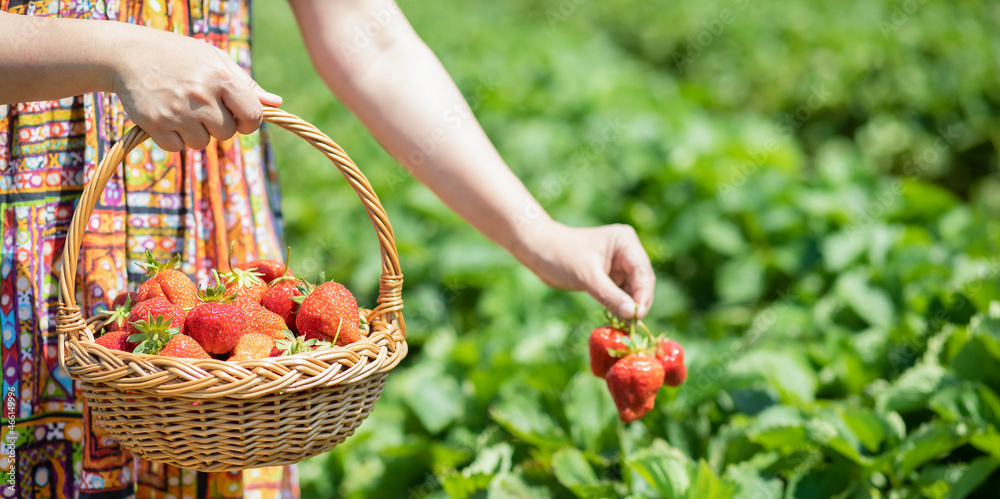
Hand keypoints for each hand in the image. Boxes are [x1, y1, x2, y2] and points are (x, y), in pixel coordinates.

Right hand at [111, 27, 281, 150]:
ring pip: (202, 143)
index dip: (250, 122)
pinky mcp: (154, 124)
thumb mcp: (214, 59)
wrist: (126, 54)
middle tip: (202, 108)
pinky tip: (166, 117)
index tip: (241, 119)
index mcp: (220, 77)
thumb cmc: (178, 56)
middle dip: (219, 126)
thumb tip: (275, 103)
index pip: (253, 116)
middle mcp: (200, 95)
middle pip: (227, 134)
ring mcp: (176, 111)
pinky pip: (177, 148)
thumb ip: (245, 84)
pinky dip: (173, 139)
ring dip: (195, 133)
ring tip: (182, 109)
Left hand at [518, 221, 654, 319]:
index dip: (643, 294)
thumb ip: (610, 295)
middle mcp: (627, 251)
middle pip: (642, 281)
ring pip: (634, 290)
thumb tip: (632, 314)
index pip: (642, 271)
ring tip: (626, 326)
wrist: (539, 251)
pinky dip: (621, 306)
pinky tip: (618, 320)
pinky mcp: (611, 276)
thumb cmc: (561, 256)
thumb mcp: (587, 276)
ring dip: (630, 307)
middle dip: (638, 302)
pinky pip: (622, 294)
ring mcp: (620, 264)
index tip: (637, 316)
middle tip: (633, 325)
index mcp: (625, 242)